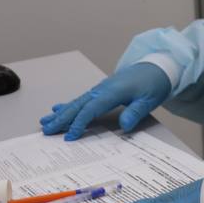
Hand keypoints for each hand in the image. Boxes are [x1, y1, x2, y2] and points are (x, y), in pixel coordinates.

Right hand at [40, 62, 170, 140]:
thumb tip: (124, 125)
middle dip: (61, 118)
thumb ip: (135, 112)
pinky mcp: (102, 90)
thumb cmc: (154, 82)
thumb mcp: (149, 99)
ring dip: (61, 112)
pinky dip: (68, 105)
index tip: (70, 136)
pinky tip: (58, 109)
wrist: (158, 66)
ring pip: (77, 102)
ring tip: (46, 121)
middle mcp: (103, 89)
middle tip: (46, 129)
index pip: (91, 109)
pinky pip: (82, 99)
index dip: (79, 123)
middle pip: (78, 105)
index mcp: (113, 91)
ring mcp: (101, 89)